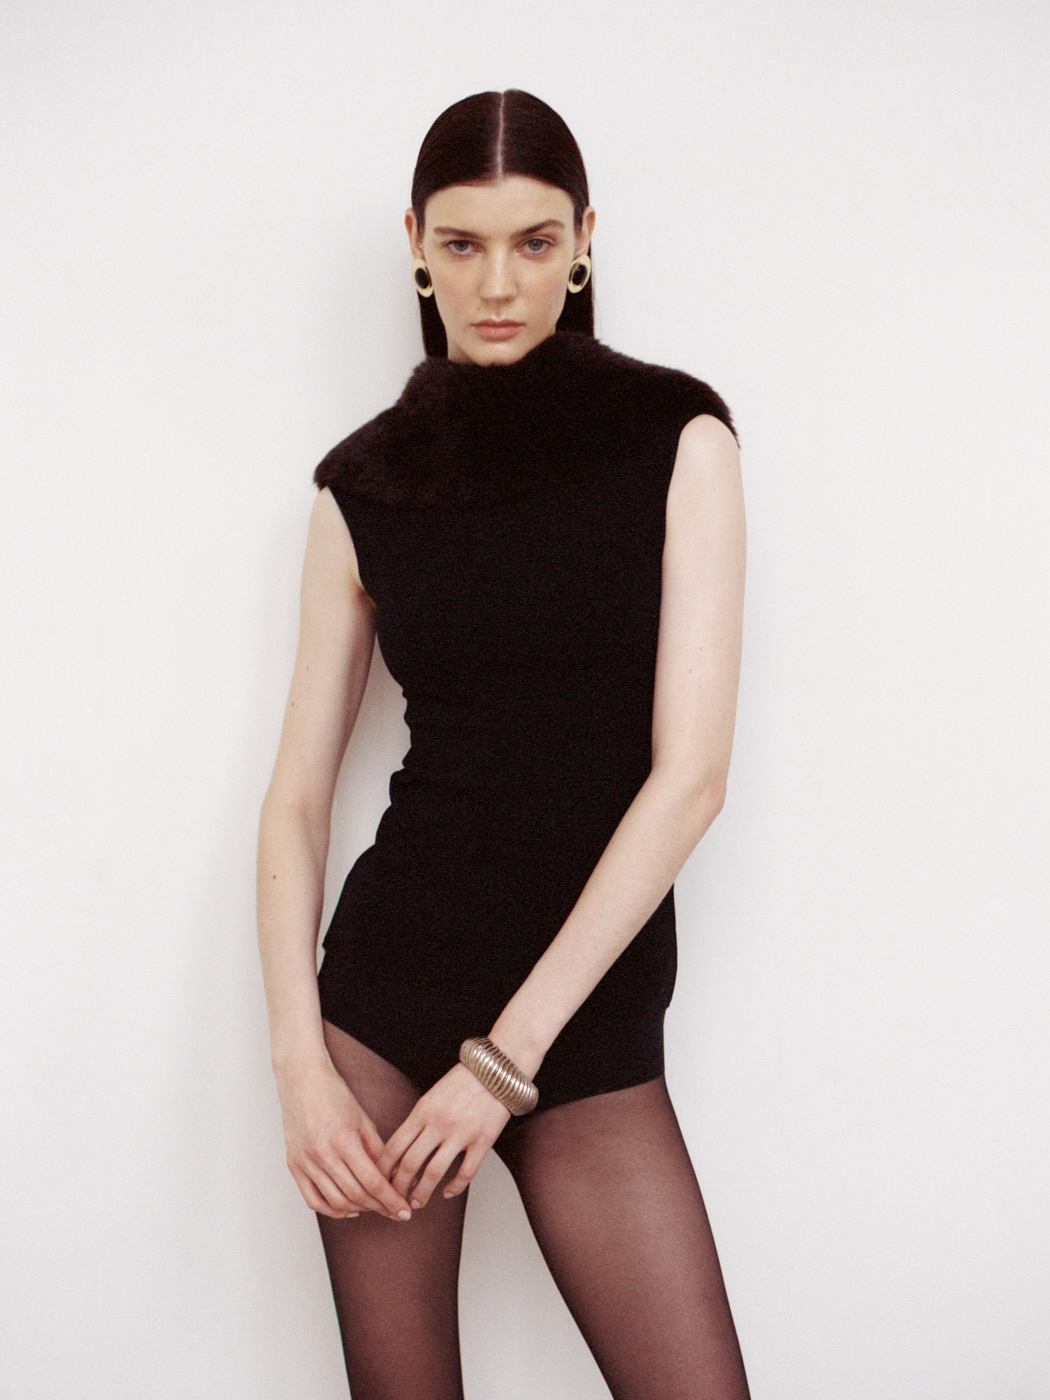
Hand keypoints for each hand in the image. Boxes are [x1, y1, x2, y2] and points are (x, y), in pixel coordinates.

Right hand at [276, 1056, 412, 1220]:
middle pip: (356, 1195)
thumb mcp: (362, 1119)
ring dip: (359, 1210)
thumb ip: (377, 1150)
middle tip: (394, 1211)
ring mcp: (305, 1162)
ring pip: (336, 1202)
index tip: (404, 1211)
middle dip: (380, 1208)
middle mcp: (322, 1153)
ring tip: (374, 1207)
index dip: (391, 1200)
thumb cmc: (334, 1094)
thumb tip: (394, 1177)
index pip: (372, 1181)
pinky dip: (333, 1210)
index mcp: (343, 1139)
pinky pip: (313, 1200)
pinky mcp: (293, 1166)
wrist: (301, 1079)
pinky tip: (349, 1209)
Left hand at [377, 1064, 510, 1208]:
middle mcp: (439, 1123)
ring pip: (434, 1173)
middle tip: (395, 1199)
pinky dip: (454, 1187)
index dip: (384, 1169)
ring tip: (416, 1203)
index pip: (394, 1146)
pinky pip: (466, 1172)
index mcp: (423, 1110)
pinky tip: (447, 1192)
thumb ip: (418, 1120)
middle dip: (398, 1187)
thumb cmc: (463, 1080)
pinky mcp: (483, 1140)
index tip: (380, 1181)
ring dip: (422, 1193)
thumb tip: (402, 1150)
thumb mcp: (432, 1095)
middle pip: (410, 1163)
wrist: (498, 1068)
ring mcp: (461, 1133)